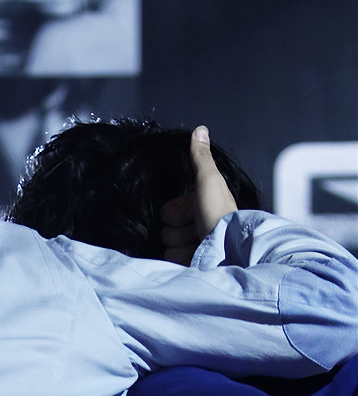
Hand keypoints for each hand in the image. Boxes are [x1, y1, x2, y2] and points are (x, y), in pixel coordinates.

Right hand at [159, 126, 239, 264]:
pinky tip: (198, 257)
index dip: (177, 213)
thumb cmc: (219, 214)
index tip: (195, 213)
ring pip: (169, 246)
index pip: (167, 211)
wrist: (229, 250)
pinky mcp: (190, 265)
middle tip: (198, 231)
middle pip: (166, 229)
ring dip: (182, 246)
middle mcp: (196, 226)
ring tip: (201, 245)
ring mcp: (193, 247)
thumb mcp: (209, 181)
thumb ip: (201, 158)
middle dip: (179, 232)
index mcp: (199, 206)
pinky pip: (172, 262)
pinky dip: (183, 260)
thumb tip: (200, 130)